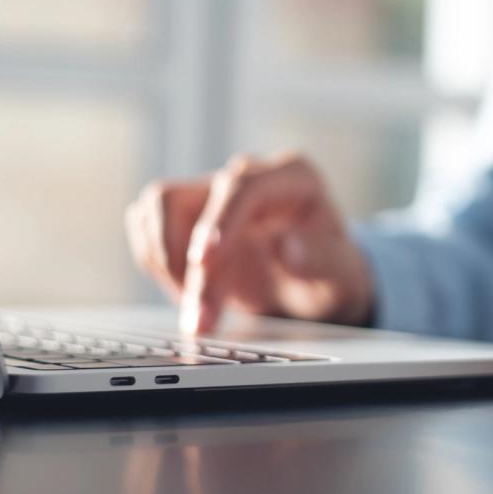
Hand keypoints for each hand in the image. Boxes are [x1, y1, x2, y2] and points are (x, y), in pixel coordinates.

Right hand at [125, 153, 374, 333]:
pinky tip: (188, 294)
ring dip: (163, 260)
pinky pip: (149, 226)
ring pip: (159, 206)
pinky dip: (156, 263)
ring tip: (195, 306)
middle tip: (202, 317)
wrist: (316, 283)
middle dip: (188, 264)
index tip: (206, 262)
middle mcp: (249, 177)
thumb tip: (288, 247)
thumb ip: (322, 260)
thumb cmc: (333, 273)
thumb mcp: (343, 276)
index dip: (219, 222)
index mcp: (294, 177)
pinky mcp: (190, 214)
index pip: (244, 185)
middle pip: (192, 200)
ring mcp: (215, 193)